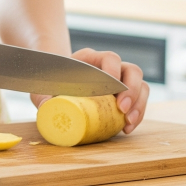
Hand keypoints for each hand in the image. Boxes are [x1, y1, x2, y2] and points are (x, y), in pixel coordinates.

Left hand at [31, 49, 149, 134]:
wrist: (55, 85)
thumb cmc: (51, 83)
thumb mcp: (43, 88)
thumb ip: (43, 96)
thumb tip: (48, 108)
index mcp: (90, 59)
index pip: (110, 58)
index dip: (114, 73)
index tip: (112, 91)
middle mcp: (108, 67)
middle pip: (132, 70)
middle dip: (132, 91)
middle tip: (123, 110)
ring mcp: (119, 80)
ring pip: (141, 85)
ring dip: (139, 105)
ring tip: (128, 123)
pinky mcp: (124, 95)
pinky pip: (139, 101)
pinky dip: (137, 114)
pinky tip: (127, 127)